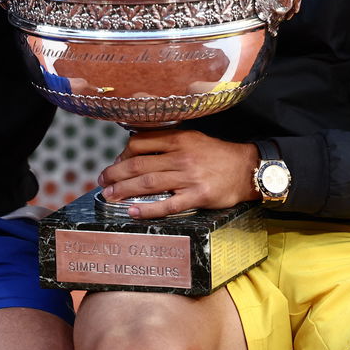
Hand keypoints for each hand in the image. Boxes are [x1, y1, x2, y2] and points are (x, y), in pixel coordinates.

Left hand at [95, 129, 257, 218]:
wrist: (247, 169)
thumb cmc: (216, 154)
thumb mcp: (192, 138)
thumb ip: (168, 141)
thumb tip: (137, 148)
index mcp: (178, 139)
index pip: (140, 143)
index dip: (122, 154)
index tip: (115, 164)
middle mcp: (181, 156)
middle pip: (139, 165)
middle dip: (115, 174)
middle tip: (102, 182)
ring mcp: (189, 177)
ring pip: (148, 184)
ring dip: (124, 190)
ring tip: (109, 196)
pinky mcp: (198, 196)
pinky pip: (168, 205)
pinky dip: (148, 209)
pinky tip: (133, 211)